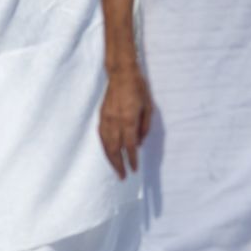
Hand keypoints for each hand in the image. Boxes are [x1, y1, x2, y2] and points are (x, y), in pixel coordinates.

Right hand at [99, 65, 151, 179]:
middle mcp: (115, 122)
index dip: (132, 159)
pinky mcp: (101, 117)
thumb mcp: (148, 107)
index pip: (129, 145)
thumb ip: (144, 126)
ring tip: (115, 169)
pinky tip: (108, 153)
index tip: (134, 169)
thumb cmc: (138, 88)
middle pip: (114, 149)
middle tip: (122, 176)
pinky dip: (104, 148)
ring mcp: (106, 120)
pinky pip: (101, 137)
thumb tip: (138, 143)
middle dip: (118, 165)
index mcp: (128, 120)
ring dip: (110, 159)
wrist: (121, 73)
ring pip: (105, 145)